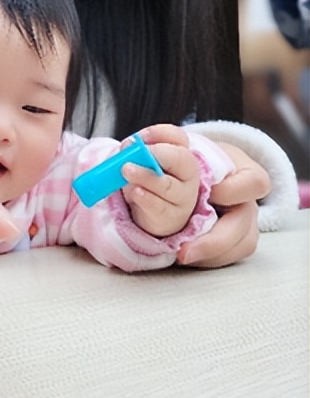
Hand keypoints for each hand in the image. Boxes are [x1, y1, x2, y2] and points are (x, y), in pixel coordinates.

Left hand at [121, 125, 199, 236]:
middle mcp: (187, 173)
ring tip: (126, 170)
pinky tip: (134, 192)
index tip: (138, 137)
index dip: (158, 133)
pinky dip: (145, 198)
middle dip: (156, 153)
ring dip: (145, 176)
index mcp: (181, 154)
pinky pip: (159, 206)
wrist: (156, 215)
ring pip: (167, 185)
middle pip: (180, 158)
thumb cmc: (149, 183)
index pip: (178, 137)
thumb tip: (126, 147)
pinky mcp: (172, 215)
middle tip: (134, 151)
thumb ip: (135, 154)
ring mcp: (183, 196)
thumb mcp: (142, 165)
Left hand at [175, 142, 269, 267]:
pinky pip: (227, 258)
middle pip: (245, 224)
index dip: (233, 190)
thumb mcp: (188, 143)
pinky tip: (183, 256)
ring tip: (181, 256)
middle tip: (184, 250)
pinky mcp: (234, 242)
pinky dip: (206, 258)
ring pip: (238, 245)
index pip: (254, 182)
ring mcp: (244, 224)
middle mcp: (249, 201)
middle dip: (215, 240)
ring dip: (209, 254)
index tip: (209, 191)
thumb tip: (143, 140)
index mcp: (246, 173)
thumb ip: (169, 139)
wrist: (204, 172)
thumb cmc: (198, 157)